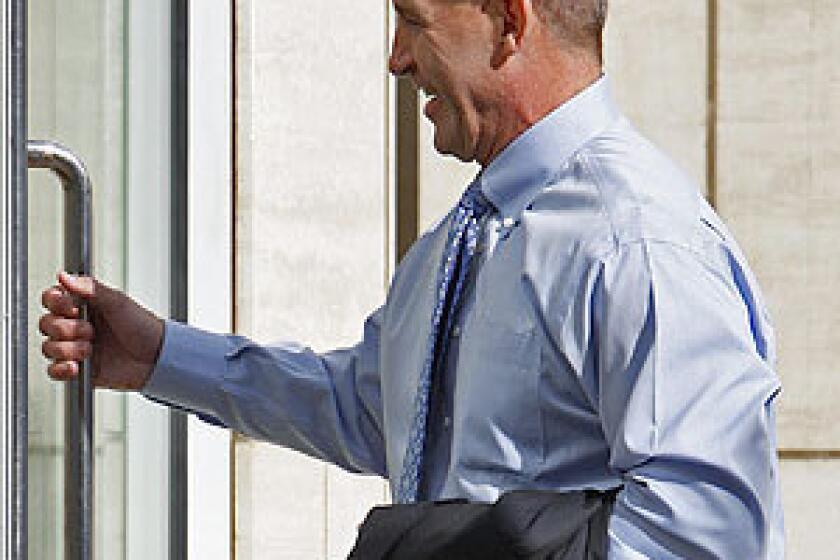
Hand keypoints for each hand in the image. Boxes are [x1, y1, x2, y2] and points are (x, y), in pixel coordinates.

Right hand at [39, 272, 164, 390]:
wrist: (155, 357)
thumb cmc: (142, 326)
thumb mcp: (118, 302)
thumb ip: (90, 288)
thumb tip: (65, 276)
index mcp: (83, 305)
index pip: (51, 299)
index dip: (55, 303)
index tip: (71, 307)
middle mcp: (75, 325)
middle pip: (46, 323)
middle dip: (66, 329)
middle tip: (90, 331)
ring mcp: (75, 347)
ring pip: (48, 347)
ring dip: (68, 349)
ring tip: (90, 349)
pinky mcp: (77, 369)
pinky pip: (53, 371)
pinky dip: (61, 369)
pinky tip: (77, 365)